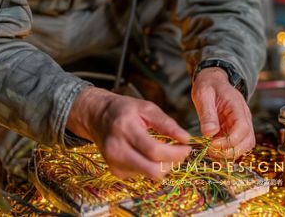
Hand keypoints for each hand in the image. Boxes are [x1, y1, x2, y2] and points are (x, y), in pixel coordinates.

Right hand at [66, 87, 190, 180]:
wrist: (97, 117)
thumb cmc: (124, 110)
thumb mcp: (146, 107)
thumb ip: (167, 123)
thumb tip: (186, 138)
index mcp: (125, 128)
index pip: (154, 150)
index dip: (175, 152)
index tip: (187, 147)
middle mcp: (117, 149)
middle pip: (152, 170)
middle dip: (172, 163)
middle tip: (180, 152)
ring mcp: (114, 163)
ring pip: (149, 175)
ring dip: (163, 165)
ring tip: (164, 150)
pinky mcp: (116, 172)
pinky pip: (142, 175)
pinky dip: (151, 166)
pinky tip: (149, 154)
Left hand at [191, 67, 254, 158]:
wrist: (213, 81)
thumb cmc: (209, 86)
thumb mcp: (204, 95)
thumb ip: (207, 114)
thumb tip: (209, 133)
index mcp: (237, 107)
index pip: (243, 128)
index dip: (230, 140)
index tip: (212, 144)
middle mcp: (244, 117)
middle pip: (248, 141)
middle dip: (231, 150)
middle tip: (211, 151)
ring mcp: (241, 125)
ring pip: (245, 146)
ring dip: (230, 153)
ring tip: (211, 151)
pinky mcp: (235, 130)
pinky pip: (236, 145)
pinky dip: (227, 151)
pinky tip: (213, 150)